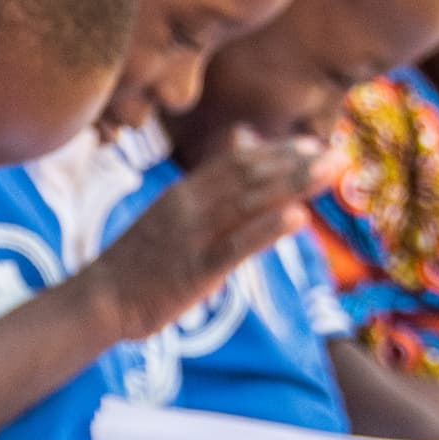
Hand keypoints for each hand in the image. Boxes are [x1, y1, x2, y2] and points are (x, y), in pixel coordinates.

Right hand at [83, 126, 327, 338]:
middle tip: (337, 155)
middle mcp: (190, 205)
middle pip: (250, 175)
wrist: (101, 299)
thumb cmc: (138, 261)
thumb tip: (244, 141)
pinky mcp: (195, 270)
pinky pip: (235, 245)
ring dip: (293, 185)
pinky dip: (268, 229)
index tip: (314, 145)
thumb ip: (210, 182)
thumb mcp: (171, 212)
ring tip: (329, 174)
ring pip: (249, 202)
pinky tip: (298, 218)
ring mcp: (192, 236)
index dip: (278, 152)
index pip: (237, 161)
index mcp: (184, 193)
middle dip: (295, 164)